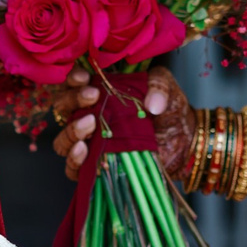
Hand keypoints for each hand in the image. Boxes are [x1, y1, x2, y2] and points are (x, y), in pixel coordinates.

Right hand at [49, 64, 191, 181]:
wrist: (184, 139)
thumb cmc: (168, 110)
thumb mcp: (165, 88)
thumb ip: (158, 86)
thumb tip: (152, 104)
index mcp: (99, 93)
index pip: (74, 83)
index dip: (73, 79)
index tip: (85, 78)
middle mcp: (88, 117)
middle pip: (63, 109)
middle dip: (73, 100)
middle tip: (93, 97)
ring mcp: (91, 144)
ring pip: (63, 140)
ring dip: (72, 131)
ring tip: (90, 124)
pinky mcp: (96, 167)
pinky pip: (73, 168)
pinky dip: (74, 160)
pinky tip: (84, 150)